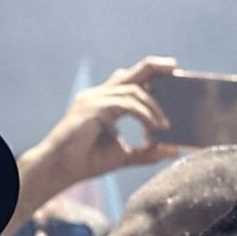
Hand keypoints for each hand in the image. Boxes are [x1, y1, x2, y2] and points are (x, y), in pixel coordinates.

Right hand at [15, 57, 186, 207]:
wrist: (61, 169)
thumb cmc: (88, 161)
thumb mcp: (125, 156)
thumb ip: (149, 152)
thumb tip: (174, 151)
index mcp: (106, 103)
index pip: (130, 81)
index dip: (151, 75)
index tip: (173, 72)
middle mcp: (99, 96)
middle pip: (130, 73)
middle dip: (154, 67)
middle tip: (175, 67)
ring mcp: (94, 99)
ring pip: (133, 90)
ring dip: (154, 107)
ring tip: (165, 126)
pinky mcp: (92, 107)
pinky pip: (126, 104)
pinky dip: (144, 114)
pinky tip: (154, 127)